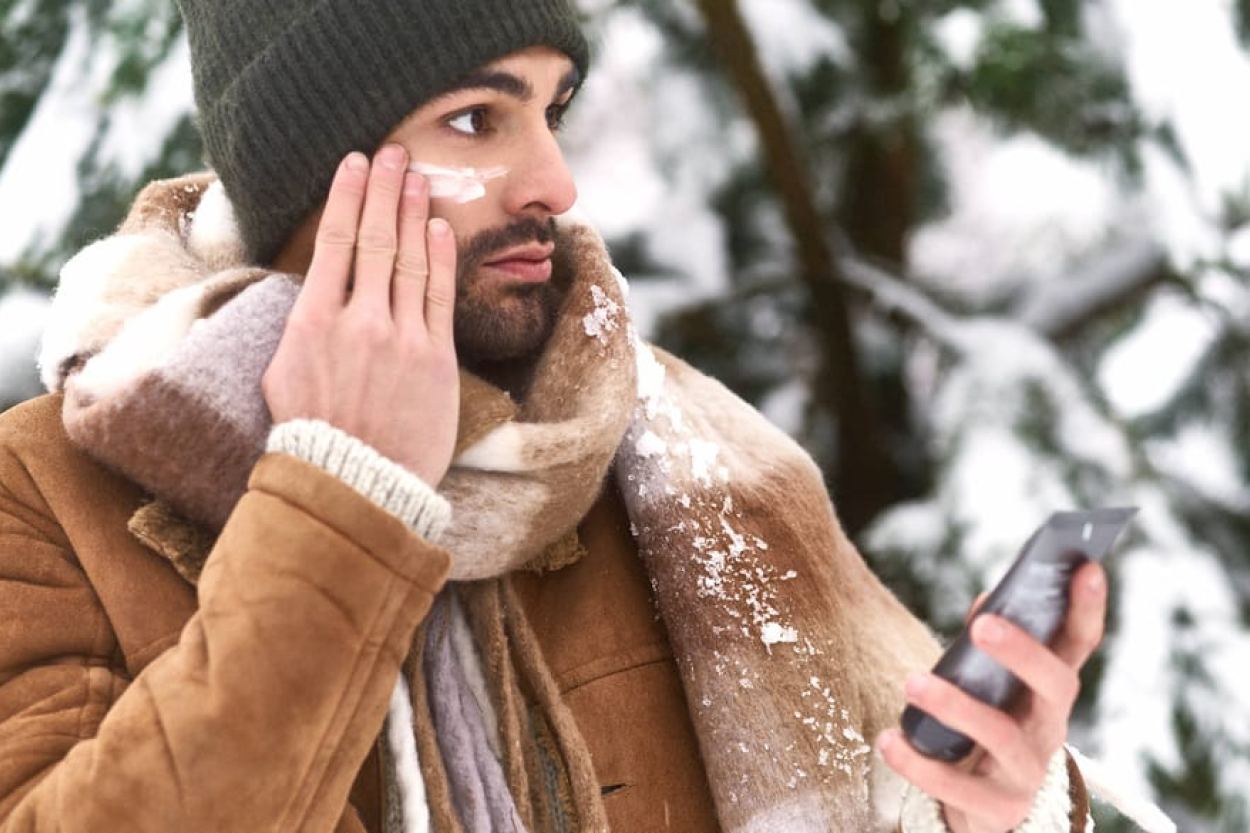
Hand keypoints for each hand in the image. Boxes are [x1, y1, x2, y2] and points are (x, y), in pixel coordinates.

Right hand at [263, 144, 459, 486]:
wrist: (355, 482)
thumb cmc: (313, 435)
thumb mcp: (282, 375)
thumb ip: (301, 328)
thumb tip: (312, 294)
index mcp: (312, 321)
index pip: (333, 242)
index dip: (348, 197)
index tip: (355, 163)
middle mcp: (357, 320)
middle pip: (375, 239)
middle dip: (384, 189)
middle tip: (393, 151)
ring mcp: (399, 337)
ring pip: (410, 259)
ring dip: (414, 211)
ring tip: (418, 176)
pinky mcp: (434, 357)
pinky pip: (439, 295)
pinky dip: (440, 257)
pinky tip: (439, 226)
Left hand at [877, 562, 1107, 832]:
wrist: (986, 808)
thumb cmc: (988, 723)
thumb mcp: (994, 682)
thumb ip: (992, 640)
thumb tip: (989, 599)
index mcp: (1051, 688)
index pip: (1080, 643)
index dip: (1087, 607)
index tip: (1086, 566)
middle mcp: (1049, 726)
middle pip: (1054, 685)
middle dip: (1022, 652)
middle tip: (983, 626)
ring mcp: (1026, 770)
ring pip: (1001, 735)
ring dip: (956, 705)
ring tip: (913, 683)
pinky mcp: (996, 806)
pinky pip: (956, 785)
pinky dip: (917, 762)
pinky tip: (888, 740)